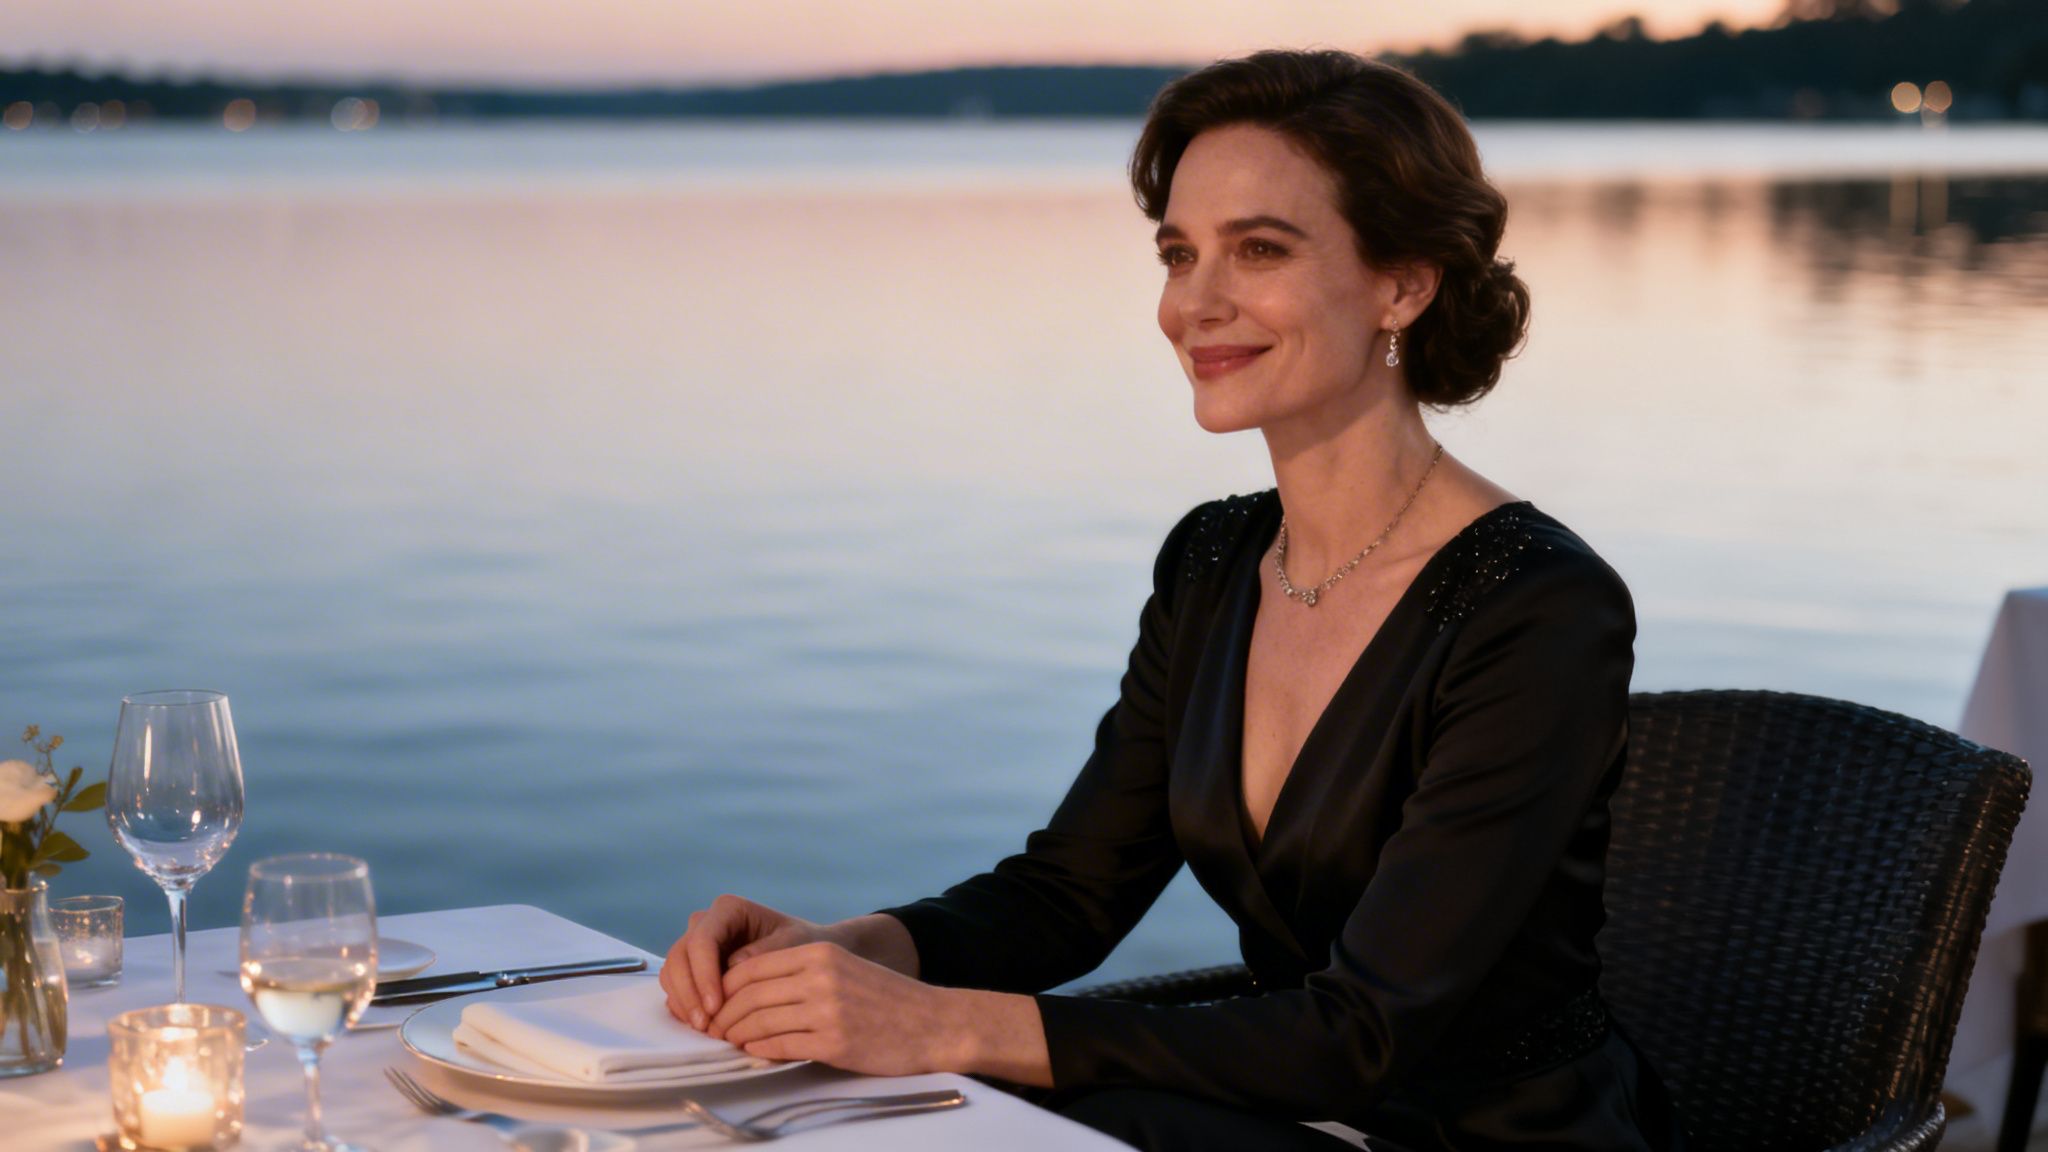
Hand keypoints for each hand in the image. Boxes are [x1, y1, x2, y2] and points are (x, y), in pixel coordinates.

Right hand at [660, 895, 824, 1029]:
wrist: (805, 954)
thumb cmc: (802, 944)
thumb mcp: (792, 946)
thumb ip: (764, 954)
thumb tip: (732, 966)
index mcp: (728, 909)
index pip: (703, 940)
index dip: (703, 974)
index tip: (715, 1006)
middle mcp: (706, 923)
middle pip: (680, 956)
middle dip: (689, 993)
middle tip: (705, 1025)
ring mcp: (696, 945)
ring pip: (672, 972)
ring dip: (684, 1002)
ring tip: (705, 1029)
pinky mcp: (693, 967)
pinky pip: (676, 986)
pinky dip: (684, 1005)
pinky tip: (701, 1025)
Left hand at [707, 941, 961, 1075]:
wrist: (934, 1023)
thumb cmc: (887, 1000)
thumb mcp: (843, 970)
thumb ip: (801, 974)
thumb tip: (750, 993)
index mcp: (820, 953)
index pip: (753, 967)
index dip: (725, 988)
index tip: (715, 1003)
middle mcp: (820, 976)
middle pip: (749, 994)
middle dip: (723, 1014)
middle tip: (712, 1028)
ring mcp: (827, 1009)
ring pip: (759, 1019)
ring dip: (735, 1033)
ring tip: (727, 1041)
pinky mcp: (834, 1041)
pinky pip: (780, 1044)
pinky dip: (759, 1048)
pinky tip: (752, 1050)